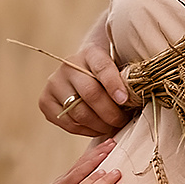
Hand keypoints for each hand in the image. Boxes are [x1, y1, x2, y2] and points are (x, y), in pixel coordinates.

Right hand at [39, 15, 132, 137]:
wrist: (83, 75)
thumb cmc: (109, 78)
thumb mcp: (118, 71)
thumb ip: (126, 82)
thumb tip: (139, 101)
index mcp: (90, 53)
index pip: (102, 67)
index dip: (114, 85)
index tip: (125, 100)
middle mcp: (68, 65)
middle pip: (90, 93)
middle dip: (110, 112)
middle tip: (122, 121)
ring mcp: (54, 83)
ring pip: (79, 112)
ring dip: (99, 125)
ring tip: (112, 126)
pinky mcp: (45, 101)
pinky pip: (68, 122)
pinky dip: (85, 130)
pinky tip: (96, 128)